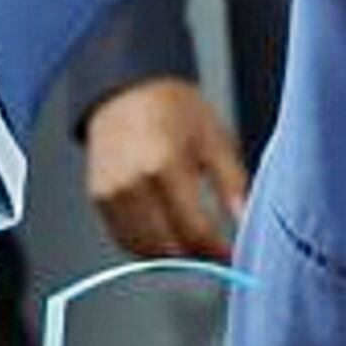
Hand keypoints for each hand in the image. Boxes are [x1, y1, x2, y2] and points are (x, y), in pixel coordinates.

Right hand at [83, 76, 249, 261]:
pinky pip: (124, 239)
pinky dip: (148, 245)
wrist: (126, 89)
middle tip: (216, 251)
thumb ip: (232, 184)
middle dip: (196, 257)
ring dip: (171, 255)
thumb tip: (247, 222)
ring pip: (144, 250)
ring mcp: (110, 194)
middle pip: (168, 248)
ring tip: (193, 242)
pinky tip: (167, 232)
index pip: (194, 231)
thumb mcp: (215, 138)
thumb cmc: (174, 109)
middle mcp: (132, 184)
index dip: (217, 251)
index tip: (233, 255)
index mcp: (164, 166)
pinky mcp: (98, 199)